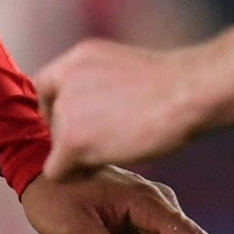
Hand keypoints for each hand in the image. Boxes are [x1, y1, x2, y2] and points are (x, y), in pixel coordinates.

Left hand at [36, 37, 212, 175]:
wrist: (187, 92)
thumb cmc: (174, 86)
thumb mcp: (124, 71)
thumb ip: (99, 84)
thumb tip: (94, 111)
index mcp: (78, 57)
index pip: (46, 87)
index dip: (60, 111)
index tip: (80, 124)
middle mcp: (65, 78)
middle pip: (53, 120)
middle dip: (74, 135)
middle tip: (108, 143)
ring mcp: (65, 108)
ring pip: (58, 146)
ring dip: (81, 153)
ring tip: (117, 151)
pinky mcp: (71, 138)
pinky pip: (56, 170)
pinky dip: (74, 176)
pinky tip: (100, 171)